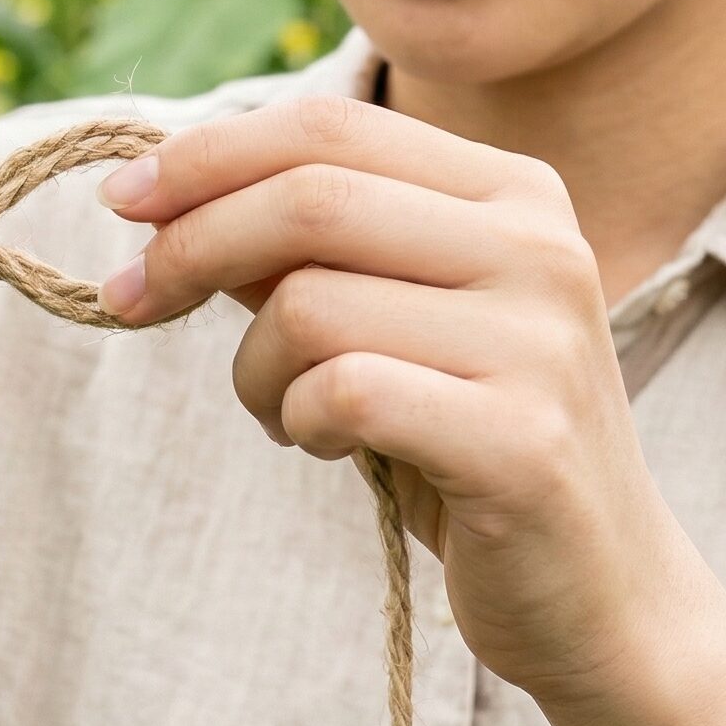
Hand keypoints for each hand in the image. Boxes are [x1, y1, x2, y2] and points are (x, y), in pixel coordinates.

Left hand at [94, 94, 698, 723]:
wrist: (602, 595)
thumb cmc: (465, 439)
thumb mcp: (389, 317)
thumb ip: (302, 249)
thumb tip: (162, 195)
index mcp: (514, 193)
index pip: (332, 130)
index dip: (210, 156)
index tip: (123, 200)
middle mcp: (540, 248)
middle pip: (310, 198)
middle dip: (189, 246)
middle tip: (128, 299)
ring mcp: (540, 342)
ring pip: (309, 305)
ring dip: (252, 369)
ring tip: (283, 413)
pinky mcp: (522, 442)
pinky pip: (341, 394)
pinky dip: (297, 422)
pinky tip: (327, 447)